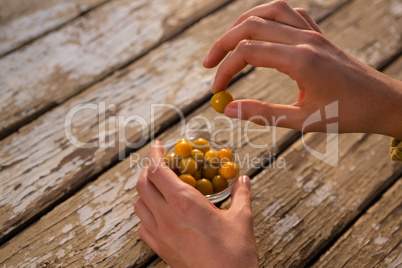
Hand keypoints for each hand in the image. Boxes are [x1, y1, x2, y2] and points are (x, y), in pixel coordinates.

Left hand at [135, 141, 257, 267]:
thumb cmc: (234, 255)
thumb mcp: (242, 220)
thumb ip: (241, 196)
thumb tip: (243, 181)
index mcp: (185, 204)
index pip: (158, 171)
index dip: (155, 154)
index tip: (159, 146)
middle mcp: (167, 217)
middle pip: (142, 185)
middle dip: (148, 170)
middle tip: (161, 166)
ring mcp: (160, 235)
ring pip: (138, 205)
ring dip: (145, 191)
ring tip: (159, 188)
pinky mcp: (160, 249)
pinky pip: (142, 227)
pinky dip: (146, 214)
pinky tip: (159, 215)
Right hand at [204, 0, 401, 138]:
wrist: (383, 102)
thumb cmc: (347, 115)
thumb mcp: (302, 121)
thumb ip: (262, 113)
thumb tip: (228, 109)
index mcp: (300, 60)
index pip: (247, 53)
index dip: (224, 70)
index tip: (215, 90)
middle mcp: (305, 39)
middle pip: (250, 26)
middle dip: (223, 44)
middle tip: (208, 64)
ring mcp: (313, 32)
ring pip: (268, 10)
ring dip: (241, 23)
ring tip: (227, 43)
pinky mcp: (318, 33)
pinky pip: (289, 12)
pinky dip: (267, 16)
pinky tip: (260, 31)